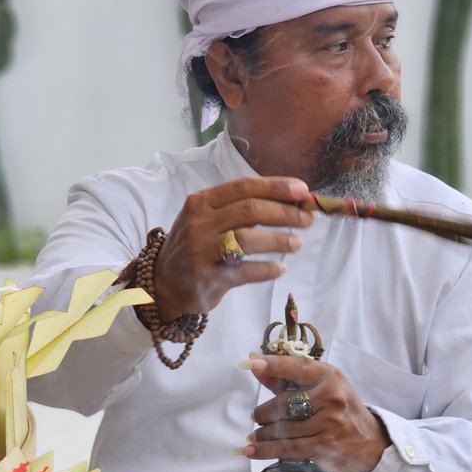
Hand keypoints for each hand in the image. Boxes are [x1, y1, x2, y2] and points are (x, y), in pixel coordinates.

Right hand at [151, 177, 313, 323]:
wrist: (164, 284)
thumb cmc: (195, 247)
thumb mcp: (207, 219)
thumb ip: (239, 209)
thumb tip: (287, 201)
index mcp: (201, 202)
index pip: (243, 187)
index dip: (276, 187)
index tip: (302, 191)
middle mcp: (200, 224)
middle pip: (249, 211)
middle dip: (284, 213)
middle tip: (307, 219)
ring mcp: (202, 252)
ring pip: (247, 239)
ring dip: (278, 240)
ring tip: (297, 243)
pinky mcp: (209, 279)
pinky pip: (245, 272)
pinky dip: (266, 270)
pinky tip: (280, 268)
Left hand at [241, 353, 389, 471]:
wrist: (370, 443)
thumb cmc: (339, 410)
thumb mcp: (320, 389)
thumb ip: (286, 379)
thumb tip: (255, 365)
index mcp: (330, 377)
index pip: (299, 366)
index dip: (274, 364)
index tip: (252, 362)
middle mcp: (332, 397)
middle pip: (285, 404)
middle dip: (264, 413)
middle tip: (256, 417)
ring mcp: (330, 423)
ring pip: (284, 429)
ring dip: (264, 434)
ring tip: (255, 436)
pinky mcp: (326, 446)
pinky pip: (290, 448)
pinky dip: (267, 450)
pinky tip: (253, 450)